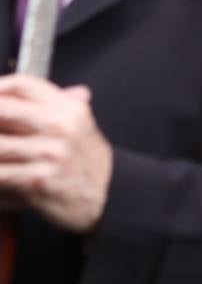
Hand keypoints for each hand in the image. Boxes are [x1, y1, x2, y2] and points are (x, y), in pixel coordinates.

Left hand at [0, 76, 112, 232]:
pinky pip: (0, 175)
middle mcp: (61, 128)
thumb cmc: (89, 163)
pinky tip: (3, 180)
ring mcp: (50, 154)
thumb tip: (71, 90)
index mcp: (70, 110)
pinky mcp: (38, 181)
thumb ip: (66, 105)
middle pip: (3, 109)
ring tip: (2, 158)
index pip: (23, 86)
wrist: (109, 197)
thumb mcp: (84, 126)